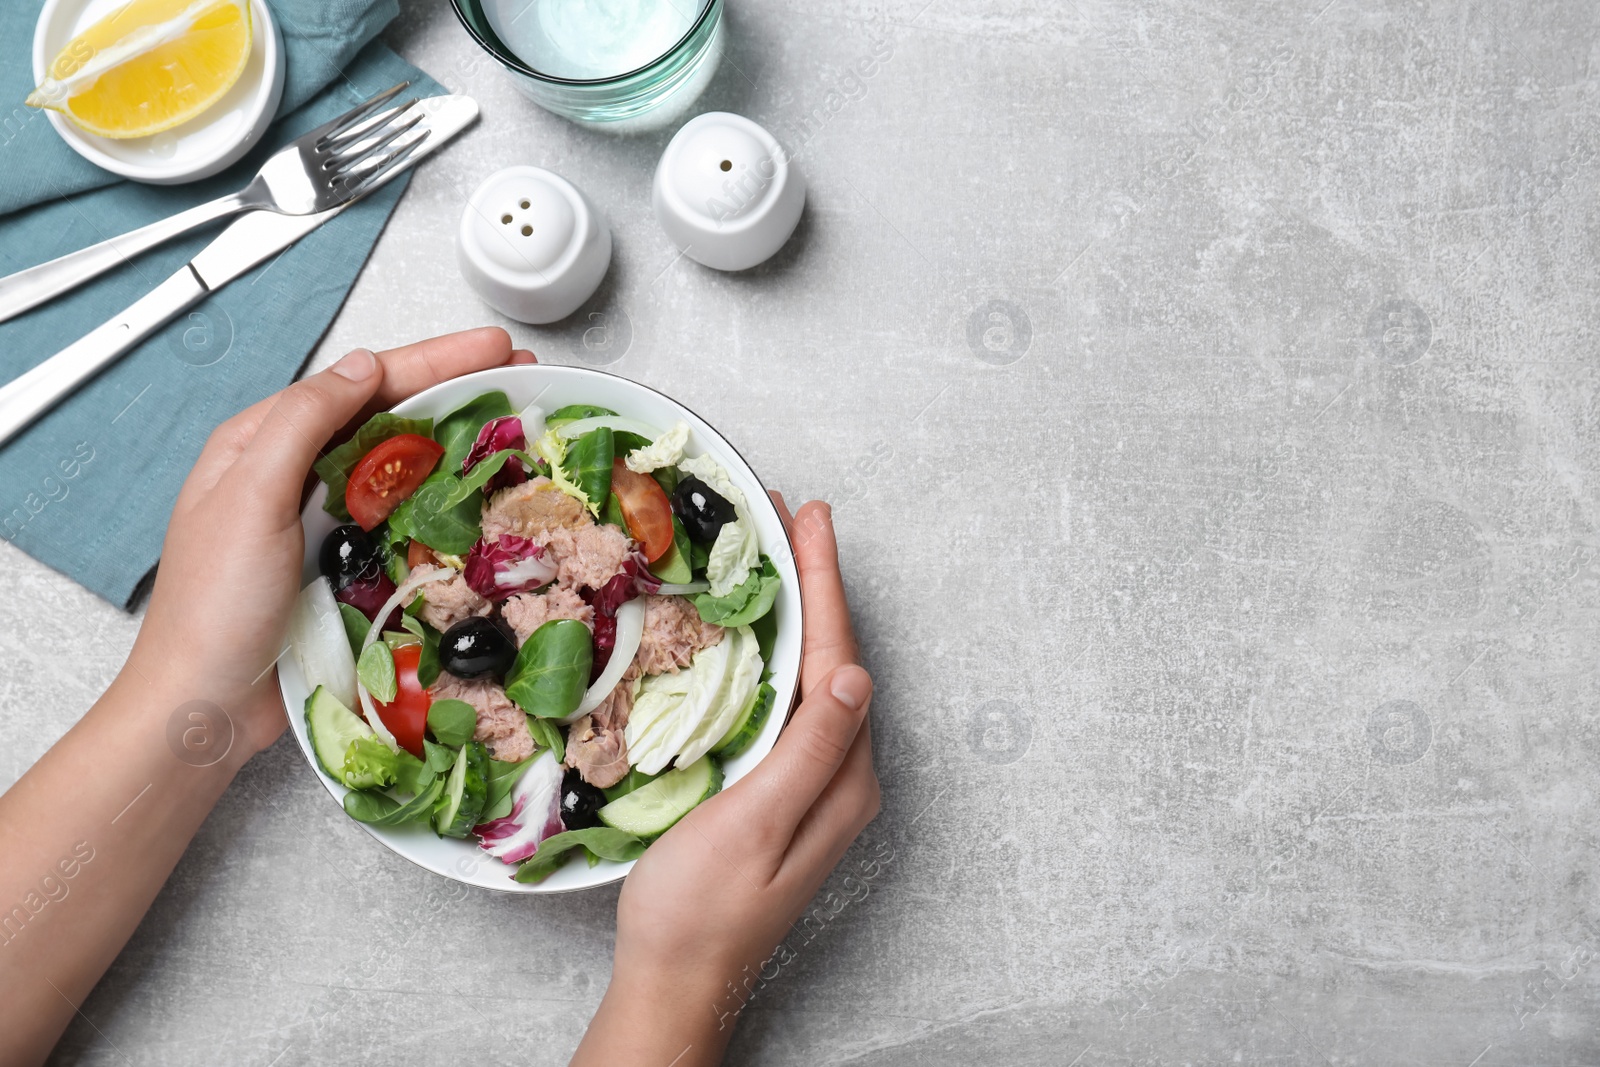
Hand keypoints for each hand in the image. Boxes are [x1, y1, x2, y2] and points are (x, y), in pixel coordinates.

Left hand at [128, 327, 532, 757]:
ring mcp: (322, 520)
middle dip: (455, 391)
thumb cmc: (215, 606)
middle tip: (519, 376)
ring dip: (456, 441)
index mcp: (262, 443)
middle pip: (386, 415)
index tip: (493, 349)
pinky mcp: (345, 564)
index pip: (360, 384)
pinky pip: (403, 518)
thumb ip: (303, 424)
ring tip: (514, 427)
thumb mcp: (250, 498)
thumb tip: (364, 367)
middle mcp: (294, 473)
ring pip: (400, 463)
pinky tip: (479, 495)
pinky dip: (443, 499)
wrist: (206, 706)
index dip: (432, 361)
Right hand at [571, 496, 880, 1066]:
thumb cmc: (700, 912)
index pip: (837, 656)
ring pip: (808, 674)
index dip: (823, 580)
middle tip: (787, 515)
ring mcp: (812, 784)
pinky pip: (784, 701)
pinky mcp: (779, 791)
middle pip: (830, 656)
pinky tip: (751, 631)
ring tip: (771, 552)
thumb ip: (808, 751)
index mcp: (842, 778)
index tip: (809, 516)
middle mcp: (839, 775)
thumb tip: (855, 673)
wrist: (676, 982)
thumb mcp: (754, 825)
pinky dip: (771, 652)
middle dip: (812, 582)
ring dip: (792, 610)